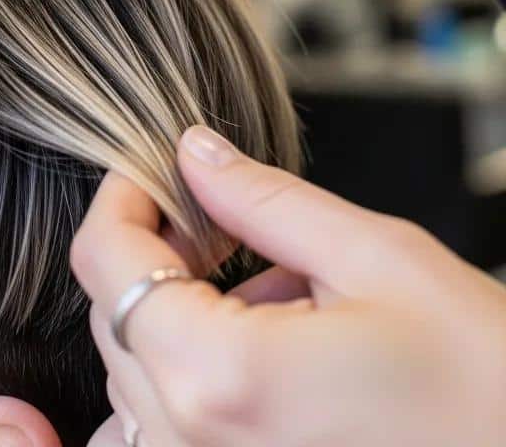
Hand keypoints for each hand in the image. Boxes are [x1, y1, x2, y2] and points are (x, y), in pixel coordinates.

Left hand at [71, 125, 505, 446]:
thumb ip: (263, 200)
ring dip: (174, 314)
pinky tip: (261, 356)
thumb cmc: (489, 389)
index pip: (104, 259)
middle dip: (152, 250)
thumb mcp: (378, 259)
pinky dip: (186, 379)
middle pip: (112, 314)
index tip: (154, 169)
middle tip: (218, 221)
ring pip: (133, 371)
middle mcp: (194, 441)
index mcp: (217, 374)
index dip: (122, 196)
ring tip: (265, 293)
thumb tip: (194, 153)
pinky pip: (162, 430)